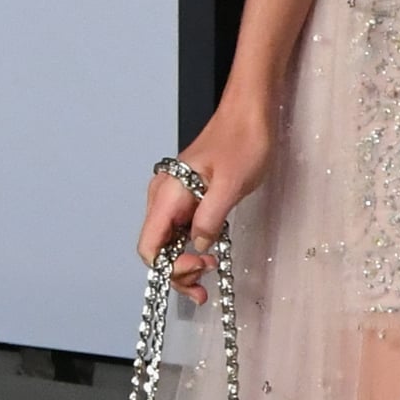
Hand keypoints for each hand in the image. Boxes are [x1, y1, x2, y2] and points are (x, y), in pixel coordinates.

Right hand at [138, 95, 272, 298]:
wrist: (250, 112)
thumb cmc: (243, 141)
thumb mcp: (231, 184)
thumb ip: (211, 218)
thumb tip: (199, 245)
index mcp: (168, 193)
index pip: (150, 245)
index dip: (169, 267)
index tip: (199, 268)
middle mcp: (163, 196)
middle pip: (156, 248)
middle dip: (176, 272)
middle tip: (204, 288)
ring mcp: (175, 197)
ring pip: (168, 241)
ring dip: (183, 263)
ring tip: (207, 277)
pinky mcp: (189, 197)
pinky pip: (181, 229)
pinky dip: (191, 247)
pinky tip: (209, 255)